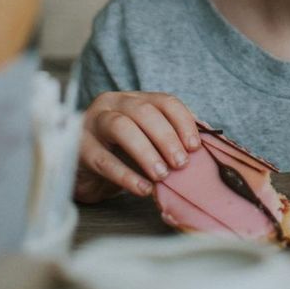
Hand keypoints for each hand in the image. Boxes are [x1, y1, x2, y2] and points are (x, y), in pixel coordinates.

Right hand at [74, 91, 201, 203]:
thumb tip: (211, 140)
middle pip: (143, 112)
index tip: (195, 147)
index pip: (164, 101)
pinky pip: (103, 160)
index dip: (183, 122)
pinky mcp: (78, 148)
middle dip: (166, 137)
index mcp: (133, 99)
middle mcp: (112, 104)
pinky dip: (126, 176)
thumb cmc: (118, 153)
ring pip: (121, 128)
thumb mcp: (145, 141)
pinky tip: (143, 189)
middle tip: (181, 164)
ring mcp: (92, 123)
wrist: (80, 169)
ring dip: (146, 152)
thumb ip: (172, 138)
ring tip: (162, 175)